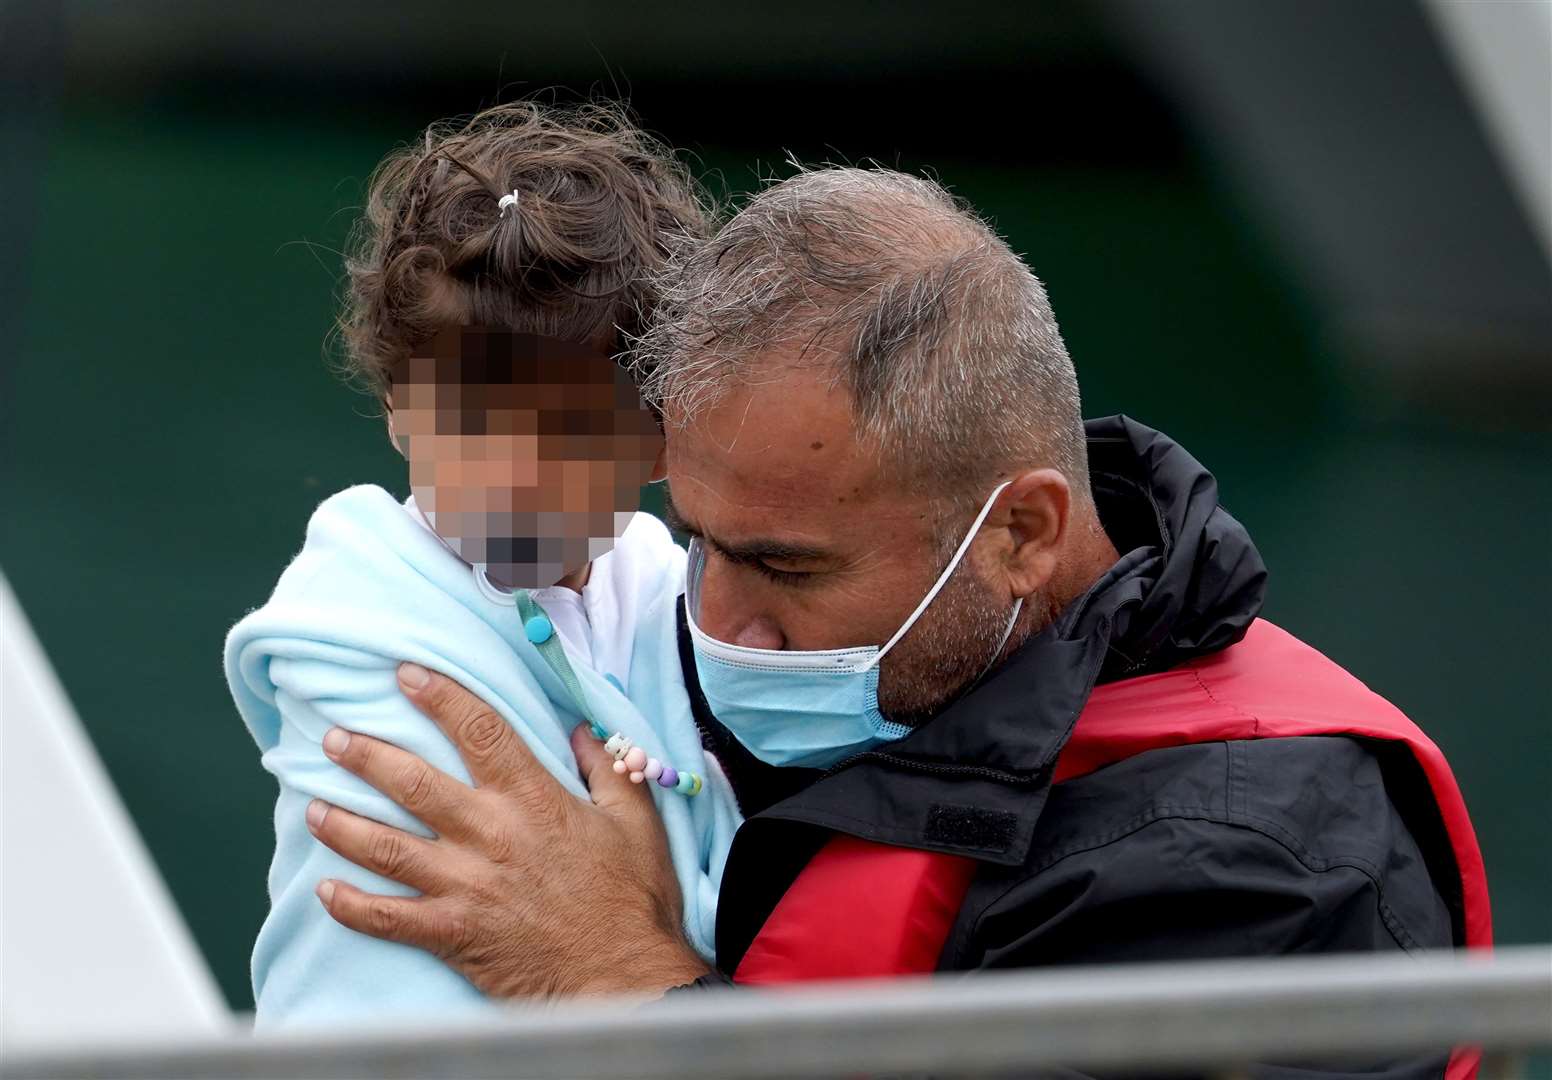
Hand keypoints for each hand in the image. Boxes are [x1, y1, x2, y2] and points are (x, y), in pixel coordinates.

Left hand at [304, 662, 710, 999]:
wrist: (622, 977)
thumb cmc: (631, 899)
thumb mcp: (636, 822)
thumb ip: (608, 770)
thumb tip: (581, 730)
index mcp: (533, 800)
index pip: (479, 732)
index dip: (440, 697)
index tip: (406, 674)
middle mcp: (489, 836)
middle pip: (414, 784)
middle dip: (367, 756)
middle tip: (334, 738)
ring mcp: (465, 887)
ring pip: (387, 847)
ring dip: (343, 824)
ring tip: (311, 807)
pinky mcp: (452, 933)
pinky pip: (388, 918)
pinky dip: (351, 905)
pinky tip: (325, 889)